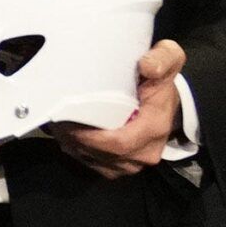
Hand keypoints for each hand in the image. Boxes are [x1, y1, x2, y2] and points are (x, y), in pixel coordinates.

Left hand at [54, 39, 185, 180]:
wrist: (167, 103)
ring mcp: (131, 165)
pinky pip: (92, 163)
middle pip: (100, 152)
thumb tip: (147, 65)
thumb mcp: (168, 59)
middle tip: (56, 118)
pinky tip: (68, 133)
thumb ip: (162, 58)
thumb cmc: (160, 80)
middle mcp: (144, 153)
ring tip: (59, 123)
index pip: (117, 142)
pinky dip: (77, 149)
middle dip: (74, 137)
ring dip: (72, 143)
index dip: (88, 135)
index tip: (67, 119)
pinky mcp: (119, 168)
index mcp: (155, 127)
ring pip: (92, 159)